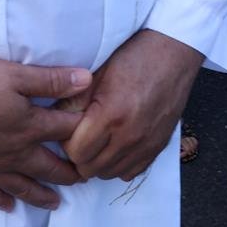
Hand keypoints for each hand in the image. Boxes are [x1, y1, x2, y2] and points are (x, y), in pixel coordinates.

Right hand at [0, 56, 91, 211]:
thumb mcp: (13, 74)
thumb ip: (51, 79)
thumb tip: (87, 79)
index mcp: (29, 126)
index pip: (65, 130)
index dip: (83, 130)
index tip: (98, 134)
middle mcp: (14, 152)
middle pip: (49, 166)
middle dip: (69, 172)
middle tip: (84, 179)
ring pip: (23, 185)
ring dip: (42, 195)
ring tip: (56, 203)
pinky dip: (1, 200)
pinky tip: (10, 207)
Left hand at [64, 29, 203, 181]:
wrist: (174, 52)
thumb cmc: (135, 57)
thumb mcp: (97, 74)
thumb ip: (73, 100)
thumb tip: (52, 119)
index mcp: (111, 115)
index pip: (76, 152)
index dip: (67, 142)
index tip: (69, 129)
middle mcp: (130, 136)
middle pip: (90, 168)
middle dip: (80, 154)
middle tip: (80, 135)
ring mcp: (146, 144)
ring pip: (109, 174)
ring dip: (98, 161)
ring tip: (97, 141)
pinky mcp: (158, 147)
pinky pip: (130, 172)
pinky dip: (119, 164)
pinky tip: (116, 146)